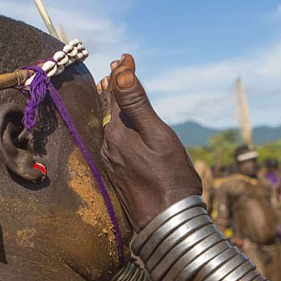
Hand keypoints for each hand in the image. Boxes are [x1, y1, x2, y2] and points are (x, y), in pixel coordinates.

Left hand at [100, 54, 201, 230]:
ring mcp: (111, 162)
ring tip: (114, 89)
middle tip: (118, 67)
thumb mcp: (159, 136)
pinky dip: (117, 125)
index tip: (126, 56)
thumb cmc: (171, 179)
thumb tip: (120, 73)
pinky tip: (120, 126)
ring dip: (113, 105)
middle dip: (114, 86)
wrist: (168, 224)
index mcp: (117, 134)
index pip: (115, 94)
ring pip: (110, 125)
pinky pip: (114, 141)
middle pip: (109, 109)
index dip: (121, 74)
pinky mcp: (118, 175)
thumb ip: (138, 105)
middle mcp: (109, 147)